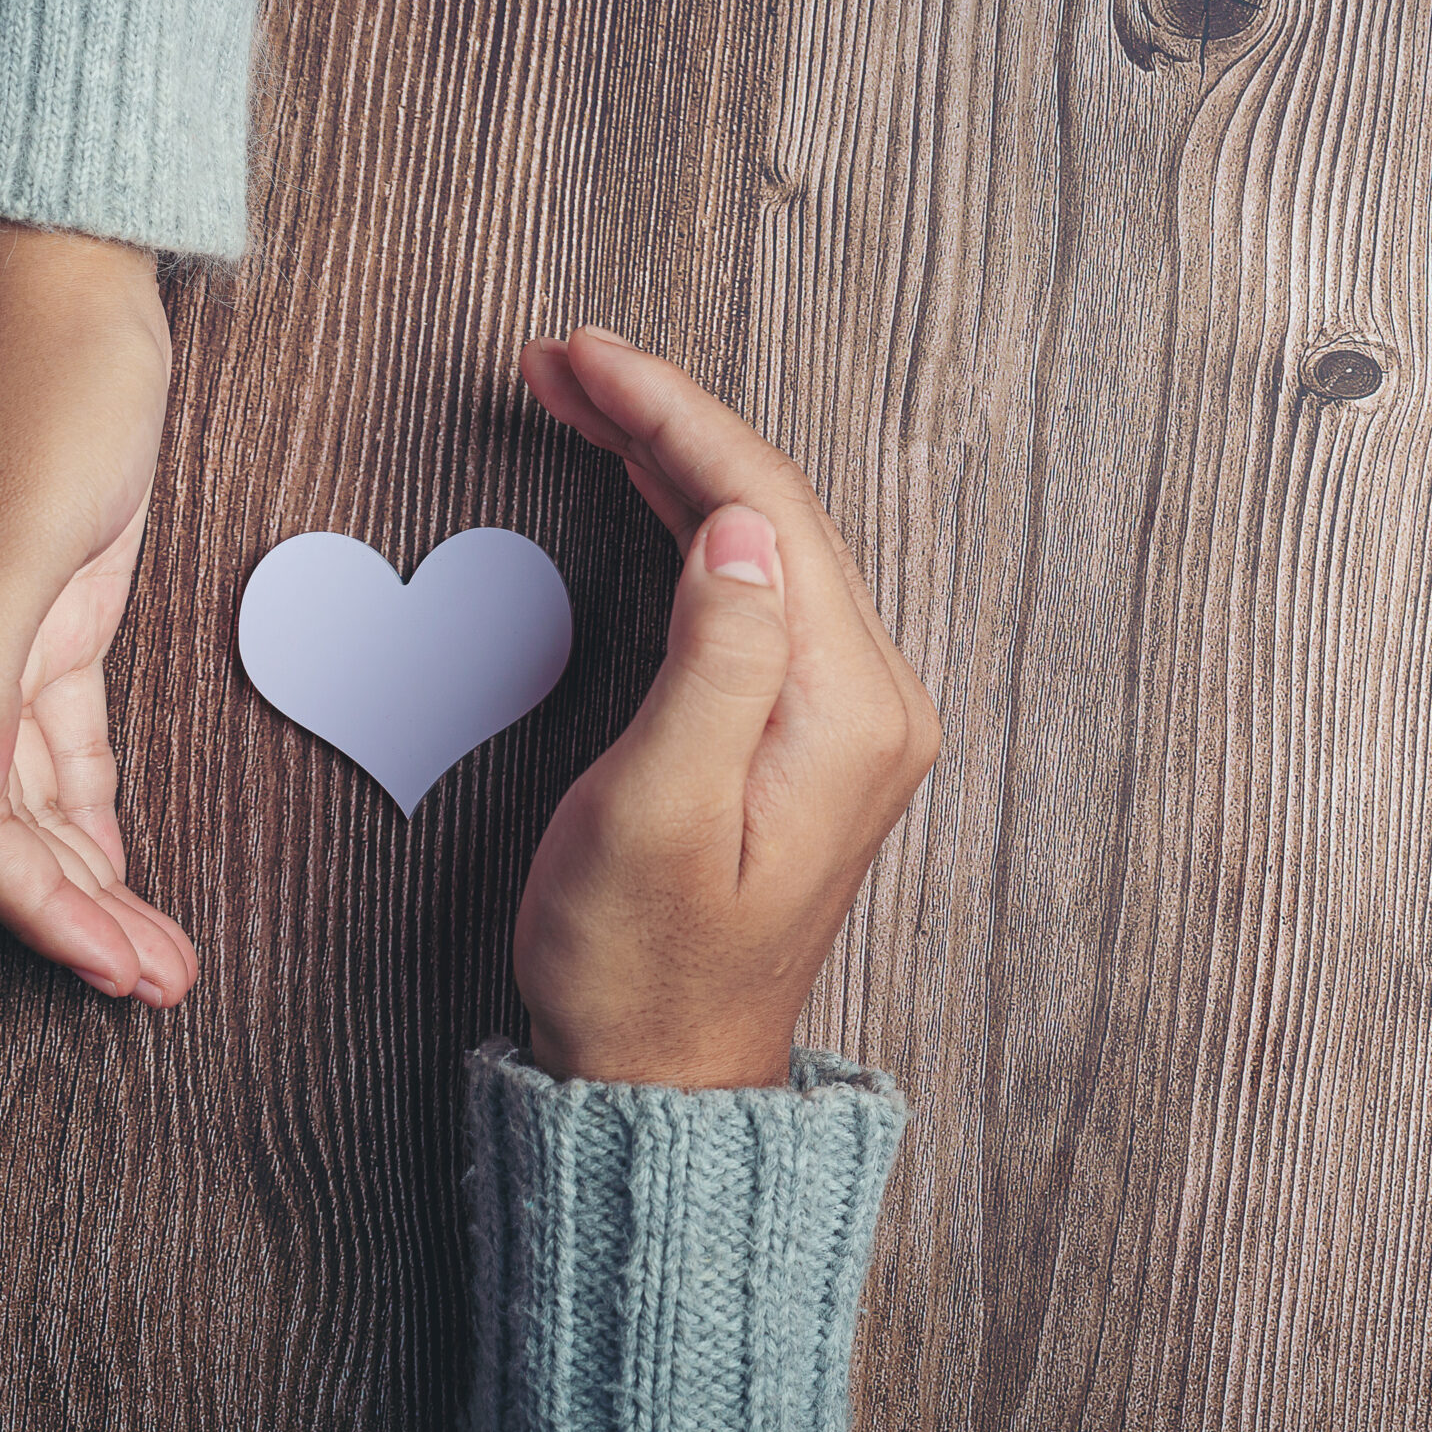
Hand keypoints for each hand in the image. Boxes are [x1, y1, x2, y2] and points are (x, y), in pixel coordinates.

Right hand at [0, 219, 197, 1005]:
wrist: (68, 278)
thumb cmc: (44, 384)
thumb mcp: (12, 526)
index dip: (32, 907)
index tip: (111, 968)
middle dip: (69, 916)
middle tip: (155, 985)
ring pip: (30, 796)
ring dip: (88, 879)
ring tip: (153, 955)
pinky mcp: (44, 612)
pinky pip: (61, 745)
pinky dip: (92, 811)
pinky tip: (123, 867)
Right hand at [515, 329, 939, 1087]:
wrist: (662, 1076)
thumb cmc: (641, 964)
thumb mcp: (660, 814)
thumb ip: (714, 662)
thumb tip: (741, 527)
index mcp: (850, 710)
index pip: (769, 510)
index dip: (673, 416)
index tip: (583, 355)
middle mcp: (871, 698)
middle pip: (775, 508)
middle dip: (668, 418)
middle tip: (560, 358)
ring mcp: (846, 712)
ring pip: (766, 537)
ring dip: (676, 457)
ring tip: (581, 392)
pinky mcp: (807, 728)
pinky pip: (756, 586)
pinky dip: (690, 519)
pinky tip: (643, 481)